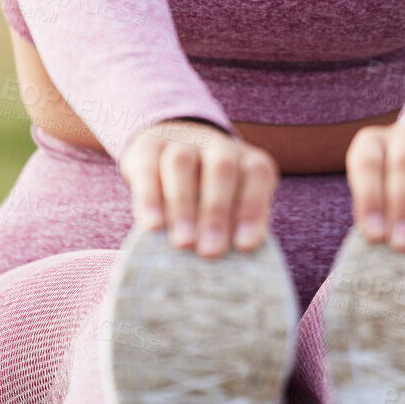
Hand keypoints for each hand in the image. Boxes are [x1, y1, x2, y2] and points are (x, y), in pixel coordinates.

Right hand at [119, 119, 279, 259]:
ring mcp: (181, 142)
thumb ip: (237, 226)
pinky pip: (148, 169)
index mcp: (245, 159)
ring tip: (183, 242)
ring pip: (181, 164)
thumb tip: (237, 261)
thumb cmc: (208, 191)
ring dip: (183, 206)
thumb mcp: (231, 202)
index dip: (252, 207)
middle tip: (210, 252)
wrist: (168, 145)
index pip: (257, 173)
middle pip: (221, 168)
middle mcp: (216, 145)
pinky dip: (150, 199)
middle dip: (216, 212)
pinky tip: (153, 226)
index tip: (244, 245)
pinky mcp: (147, 147)